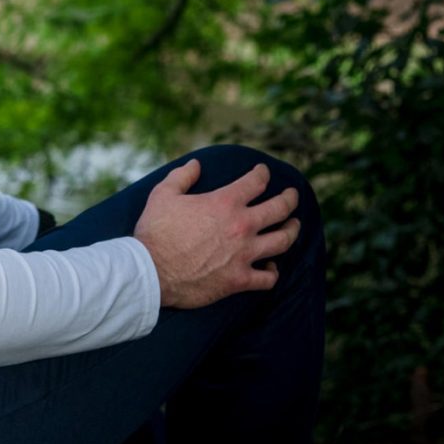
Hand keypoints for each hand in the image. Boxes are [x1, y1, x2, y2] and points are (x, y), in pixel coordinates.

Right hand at [132, 159, 300, 308]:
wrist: (150, 271)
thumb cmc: (155, 231)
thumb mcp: (163, 194)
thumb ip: (182, 176)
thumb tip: (196, 164)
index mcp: (225, 202)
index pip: (256, 182)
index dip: (262, 174)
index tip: (263, 172)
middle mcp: (242, 226)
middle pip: (280, 209)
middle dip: (290, 199)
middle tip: (293, 195)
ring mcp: (244, 254)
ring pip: (283, 241)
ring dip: (292, 231)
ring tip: (293, 226)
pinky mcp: (240, 279)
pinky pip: (268, 278)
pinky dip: (273, 271)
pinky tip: (271, 266)